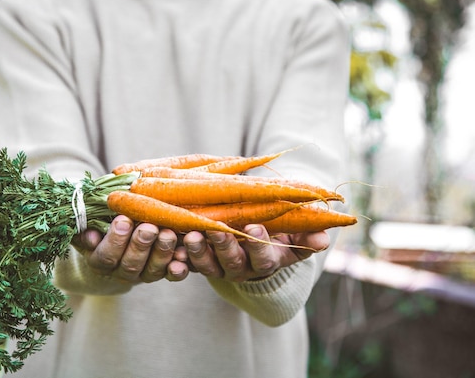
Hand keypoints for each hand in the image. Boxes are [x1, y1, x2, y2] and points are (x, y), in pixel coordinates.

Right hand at [72, 215, 189, 283]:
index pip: (106, 255)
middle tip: (149, 227)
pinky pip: (171, 275)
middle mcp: (120, 271)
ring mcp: (142, 274)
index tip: (122, 219)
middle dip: (140, 245)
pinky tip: (184, 257)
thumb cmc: (99, 226)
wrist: (114, 244)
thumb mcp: (87, 224)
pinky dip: (179, 268)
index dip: (114, 240)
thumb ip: (85, 224)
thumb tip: (88, 231)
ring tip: (169, 233)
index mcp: (99, 260)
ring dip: (162, 253)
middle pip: (131, 264)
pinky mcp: (161, 273)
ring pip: (152, 270)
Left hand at [183, 224, 328, 281]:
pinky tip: (172, 245)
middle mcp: (240, 269)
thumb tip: (324, 238)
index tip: (255, 227)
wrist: (252, 237)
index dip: (258, 245)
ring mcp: (217, 267)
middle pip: (231, 262)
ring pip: (206, 265)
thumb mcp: (294, 234)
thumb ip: (308, 235)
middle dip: (224, 246)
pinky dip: (178, 257)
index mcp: (264, 262)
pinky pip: (186, 263)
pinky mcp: (197, 262)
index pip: (263, 257)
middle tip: (216, 230)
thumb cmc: (277, 231)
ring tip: (190, 235)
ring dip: (197, 252)